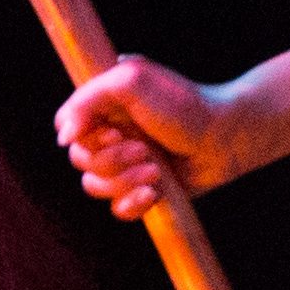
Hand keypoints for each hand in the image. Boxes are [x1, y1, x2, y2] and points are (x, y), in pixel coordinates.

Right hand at [51, 56, 239, 220]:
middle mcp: (110, 133)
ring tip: (156, 169)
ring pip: (94, 186)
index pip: (66, 125)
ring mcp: (125, 164)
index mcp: (104, 104)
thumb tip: (63, 134)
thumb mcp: (132, 81)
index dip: (82, 135)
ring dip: (124, 180)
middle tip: (143, 148)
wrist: (226, 139)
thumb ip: (88, 98)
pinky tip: (154, 191)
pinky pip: (116, 208)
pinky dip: (132, 203)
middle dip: (111, 159)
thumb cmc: (184, 104)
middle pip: (79, 159)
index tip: (112, 132)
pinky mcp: (140, 189)